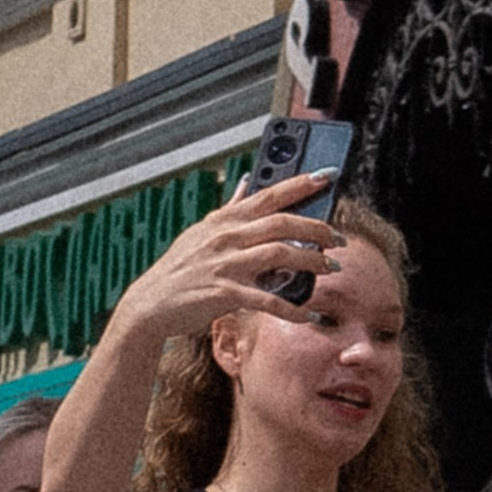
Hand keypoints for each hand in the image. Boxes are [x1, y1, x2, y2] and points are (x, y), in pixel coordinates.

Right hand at [115, 178, 344, 345]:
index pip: (269, 194)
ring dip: (312, 261)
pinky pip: (267, 300)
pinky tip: (308, 315)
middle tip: (340, 239)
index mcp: (225, 220)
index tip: (327, 176)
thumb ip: (230, 209)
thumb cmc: (180, 270)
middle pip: (282, 223)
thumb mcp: (202, 232)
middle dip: (317, 228)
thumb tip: (246, 183)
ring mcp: (225, 264)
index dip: (300, 183)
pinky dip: (292, 309)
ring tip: (332, 268)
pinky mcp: (224, 293)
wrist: (151, 304)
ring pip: (280, 254)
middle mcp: (227, 237)